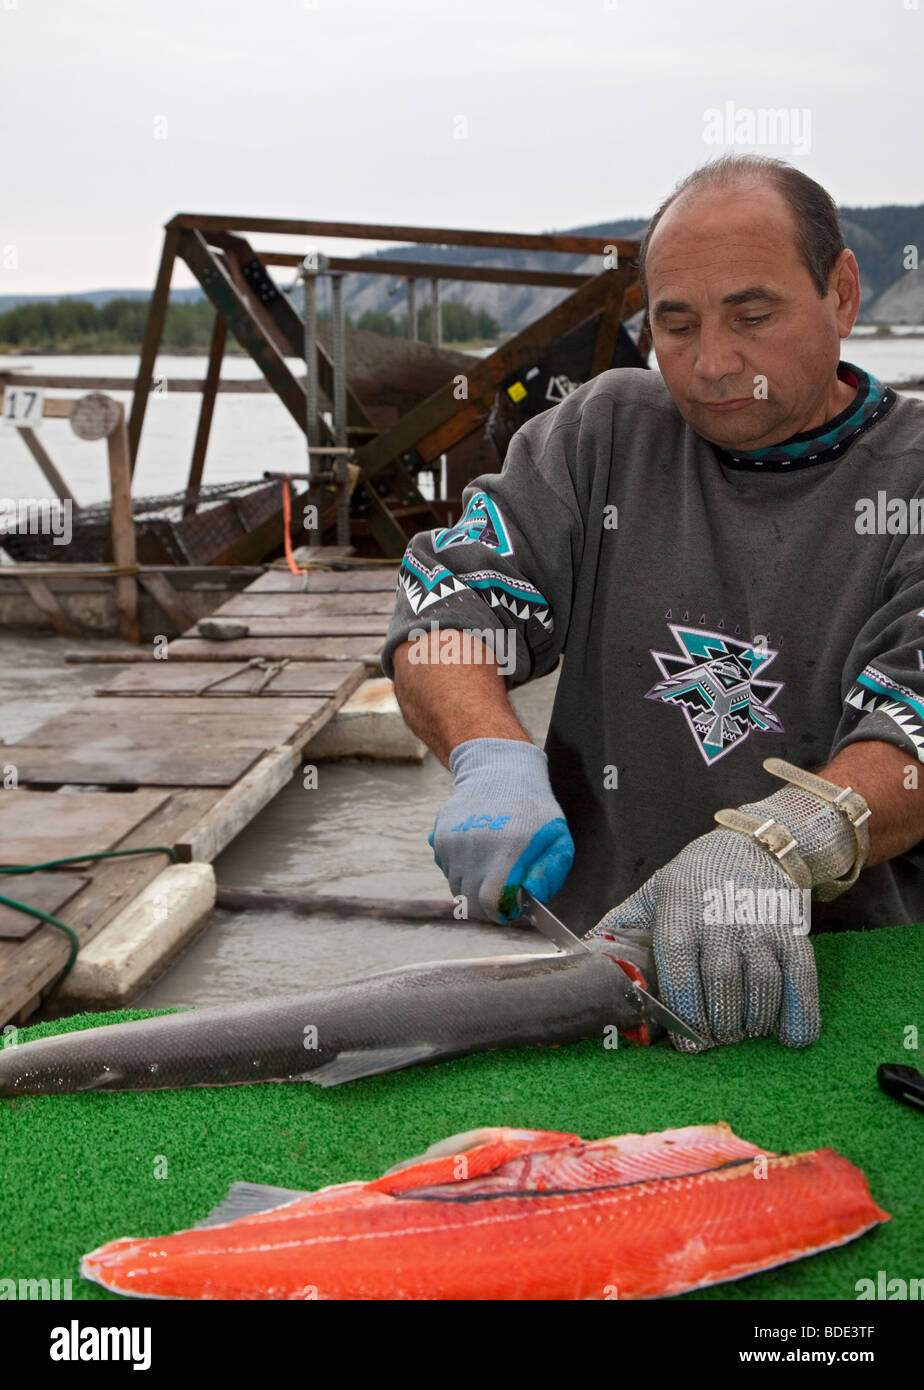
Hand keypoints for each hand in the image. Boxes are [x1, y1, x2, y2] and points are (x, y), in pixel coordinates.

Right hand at [430, 737, 573, 922]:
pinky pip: (447, 870)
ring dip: (473, 887)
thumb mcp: (557, 837)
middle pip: (471, 901)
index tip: (513, 907)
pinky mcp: (439, 839)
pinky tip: (478, 853)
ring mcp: (452, 844)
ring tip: (492, 867)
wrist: (499, 771)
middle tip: (503, 893)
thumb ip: (550, 872)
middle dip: (488, 905)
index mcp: (505, 851)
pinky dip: (461, 870)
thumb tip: (532, 898)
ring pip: (457, 888)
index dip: (502, 912)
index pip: (491, 902)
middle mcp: (474, 849)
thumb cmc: (534, 808)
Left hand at [585, 768, 863, 1051]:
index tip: (686, 1039)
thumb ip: (620, 928)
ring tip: (741, 1032)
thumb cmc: (692, 882)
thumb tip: (579, 958)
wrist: (751, 848)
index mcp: (681, 910)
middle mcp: (723, 917)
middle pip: (723, 982)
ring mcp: (762, 925)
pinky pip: (802, 979)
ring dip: (753, 1022)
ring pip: (762, 984)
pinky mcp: (796, 933)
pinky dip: (800, 1014)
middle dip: (719, 1023)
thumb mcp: (652, 895)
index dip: (683, 1007)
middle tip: (714, 1039)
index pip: (680, 963)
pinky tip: (790, 1037)